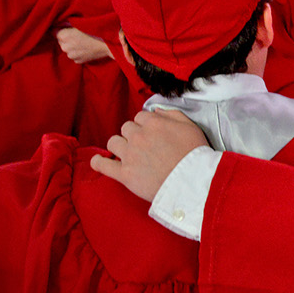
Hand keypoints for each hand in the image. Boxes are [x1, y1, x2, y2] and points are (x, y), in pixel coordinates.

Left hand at [56, 26, 111, 62]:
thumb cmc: (96, 31)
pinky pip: (74, 55)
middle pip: (60, 40)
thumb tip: (59, 22)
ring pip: (67, 48)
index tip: (65, 27)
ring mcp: (71, 55)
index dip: (59, 28)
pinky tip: (86, 47)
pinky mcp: (78, 61)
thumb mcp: (80, 23)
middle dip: (66, 37)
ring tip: (83, 41)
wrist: (109, 45)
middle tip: (77, 33)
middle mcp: (65, 47)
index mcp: (64, 36)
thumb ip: (67, 23)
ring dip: (72, 45)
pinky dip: (78, 51)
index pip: (53, 31)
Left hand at [91, 109, 208, 201]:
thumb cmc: (194, 155)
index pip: (140, 116)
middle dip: (134, 134)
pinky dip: (98, 162)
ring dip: (119, 145)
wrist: (191, 182)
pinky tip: (99, 161)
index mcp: (154, 123)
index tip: (151, 133)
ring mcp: (129, 154)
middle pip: (126, 128)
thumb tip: (156, 110)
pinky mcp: (124, 173)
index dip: (146, 124)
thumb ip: (173, 114)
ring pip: (113, 142)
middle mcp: (139, 136)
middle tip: (144, 145)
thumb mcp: (191, 127)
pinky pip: (102, 164)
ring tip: (128, 153)